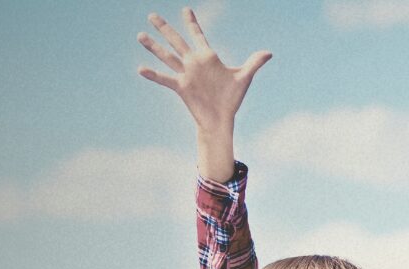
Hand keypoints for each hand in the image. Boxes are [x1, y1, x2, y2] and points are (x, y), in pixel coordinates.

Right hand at [136, 8, 270, 131]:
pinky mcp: (181, 87)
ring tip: (140, 35)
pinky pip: (165, 79)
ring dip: (153, 47)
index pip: (198, 36)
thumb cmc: (232, 99)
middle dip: (165, 28)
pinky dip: (153, 74)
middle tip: (151, 15)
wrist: (221, 118)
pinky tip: (140, 68)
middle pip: (177, 41)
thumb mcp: (244, 78)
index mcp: (208, 57)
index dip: (192, 23)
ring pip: (167, 56)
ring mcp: (186, 74)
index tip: (186, 9)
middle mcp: (194, 63)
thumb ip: (254, 63)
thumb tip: (269, 53)